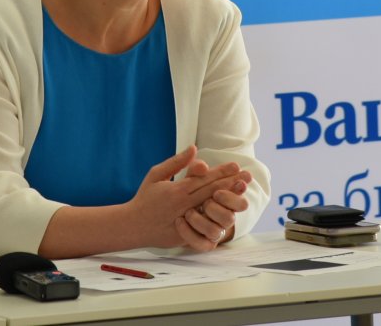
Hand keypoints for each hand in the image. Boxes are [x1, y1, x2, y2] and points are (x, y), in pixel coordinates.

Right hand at [126, 146, 247, 250]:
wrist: (132, 226)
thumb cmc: (144, 197)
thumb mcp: (156, 174)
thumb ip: (176, 162)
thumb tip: (194, 148)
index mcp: (177, 191)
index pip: (205, 179)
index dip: (222, 172)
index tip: (236, 165)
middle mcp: (183, 206)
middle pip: (212, 192)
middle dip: (231, 183)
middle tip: (248, 176)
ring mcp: (185, 221)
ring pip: (212, 207)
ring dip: (229, 199)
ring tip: (243, 190)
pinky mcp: (186, 233)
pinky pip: (205, 224)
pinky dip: (218, 217)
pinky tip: (230, 211)